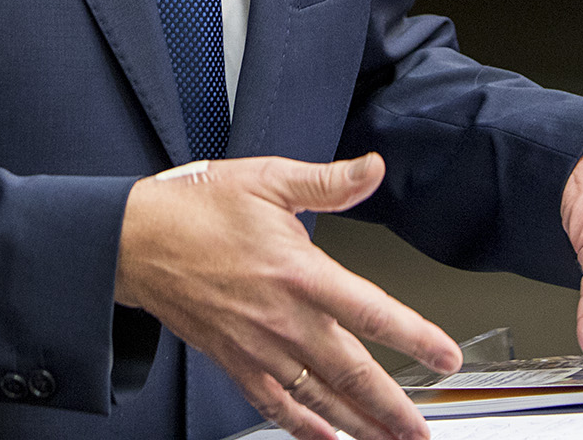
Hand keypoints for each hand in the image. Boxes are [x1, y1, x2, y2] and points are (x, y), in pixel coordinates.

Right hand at [115, 153, 460, 439]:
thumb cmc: (195, 208)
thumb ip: (327, 182)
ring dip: (360, 426)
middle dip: (394, 408)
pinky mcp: (234, 362)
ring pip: (321, 398)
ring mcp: (258, 348)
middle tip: (422, 430)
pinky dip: (305, 428)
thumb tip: (371, 170)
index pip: (371, 311)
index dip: (416, 337)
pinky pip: (277, 405)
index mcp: (299, 271)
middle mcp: (283, 318)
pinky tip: (326, 439)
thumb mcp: (267, 179)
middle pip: (352, 373)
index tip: (447, 356)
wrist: (135, 241)